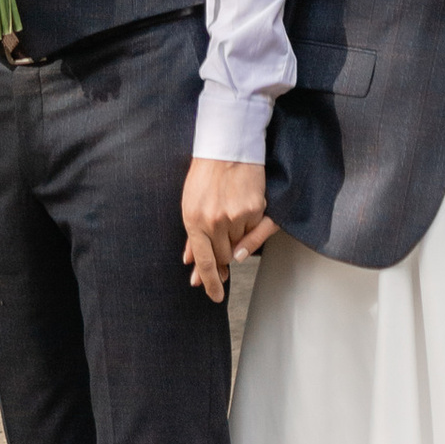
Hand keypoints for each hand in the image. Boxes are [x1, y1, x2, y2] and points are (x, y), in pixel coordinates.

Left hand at [180, 159, 274, 302]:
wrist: (227, 147)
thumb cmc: (205, 176)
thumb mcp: (190, 205)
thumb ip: (192, 236)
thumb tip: (189, 262)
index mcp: (194, 221)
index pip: (204, 262)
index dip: (209, 282)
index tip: (214, 296)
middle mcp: (215, 221)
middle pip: (223, 257)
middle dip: (222, 258)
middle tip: (224, 256)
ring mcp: (236, 216)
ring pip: (240, 245)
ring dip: (236, 238)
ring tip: (231, 214)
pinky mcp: (255, 209)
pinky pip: (254, 231)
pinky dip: (250, 227)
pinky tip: (244, 212)